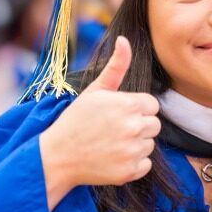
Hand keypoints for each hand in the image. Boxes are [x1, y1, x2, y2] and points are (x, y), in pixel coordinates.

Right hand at [40, 36, 159, 208]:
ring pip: (149, 144)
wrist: (57, 156)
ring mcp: (133, 151)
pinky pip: (145, 164)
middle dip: (138, 125)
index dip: (136, 108)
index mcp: (129, 104)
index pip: (151, 105)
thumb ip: (116, 66)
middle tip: (113, 129)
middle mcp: (134, 127)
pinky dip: (132, 163)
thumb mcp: (95, 90)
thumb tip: (125, 39)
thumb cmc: (76, 120)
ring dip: (135, 144)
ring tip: (111, 143)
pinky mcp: (130, 172)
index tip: (117, 114)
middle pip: (154, 125)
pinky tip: (113, 158)